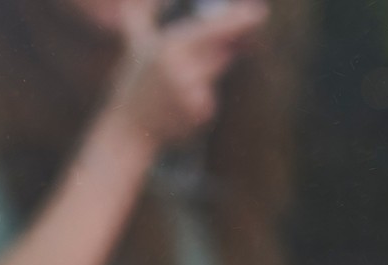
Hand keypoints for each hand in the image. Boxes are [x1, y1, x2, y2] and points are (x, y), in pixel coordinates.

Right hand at [104, 0, 266, 153]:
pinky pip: (211, 98)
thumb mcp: (135, 41)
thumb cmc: (134, 82)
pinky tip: (179, 107)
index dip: (237, 21)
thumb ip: (142, 14)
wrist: (129, 127)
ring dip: (203, 73)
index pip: (211, 30)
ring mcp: (193, 92)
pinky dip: (200, 98)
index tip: (259, 14)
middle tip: (238, 37)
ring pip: (213, 75)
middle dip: (230, 45)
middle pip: (220, 52)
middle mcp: (182, 68)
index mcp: (168, 46)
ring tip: (176, 84)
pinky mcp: (200, 114)